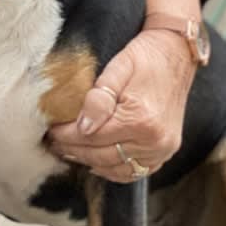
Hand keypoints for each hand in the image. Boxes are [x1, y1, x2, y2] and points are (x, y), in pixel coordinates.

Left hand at [48, 28, 196, 182]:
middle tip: (53, 143)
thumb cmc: (145, 57)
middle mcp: (154, 140)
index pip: (93, 137)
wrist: (175, 54)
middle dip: (74, 151)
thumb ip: (98, 98)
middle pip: (104, 156)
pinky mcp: (166, 151)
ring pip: (118, 168)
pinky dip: (114, 169)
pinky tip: (97, 162)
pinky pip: (136, 171)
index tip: (50, 131)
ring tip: (69, 152)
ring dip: (91, 162)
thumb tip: (82, 127)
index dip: (67, 136)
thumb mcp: (117, 68)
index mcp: (140, 119)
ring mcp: (162, 149)